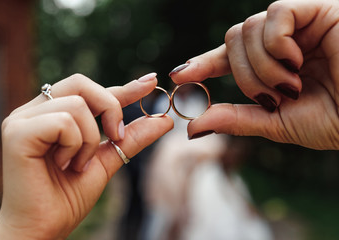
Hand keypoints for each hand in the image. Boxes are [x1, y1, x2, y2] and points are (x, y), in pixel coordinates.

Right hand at [0, 73, 172, 238]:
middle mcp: (35, 111)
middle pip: (81, 83)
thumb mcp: (107, 160)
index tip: (151, 82)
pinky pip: (63, 121)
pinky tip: (63, 165)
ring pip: (77, 104)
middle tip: (117, 135)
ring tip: (77, 164)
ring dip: (89, 140)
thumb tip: (165, 120)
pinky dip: (75, 145)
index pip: (91, 91)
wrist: (43, 228)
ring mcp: (22, 119)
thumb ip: (132, 138)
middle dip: (110, 107)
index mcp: (52, 114)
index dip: (123, 87)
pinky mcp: (17, 132)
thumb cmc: (68, 196)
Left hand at [170, 0, 338, 149]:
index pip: (228, 57)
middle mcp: (282, 42)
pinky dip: (276, 43)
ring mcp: (298, 25)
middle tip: (272, 96)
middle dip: (243, 74)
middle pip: (233, 40)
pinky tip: (296, 59)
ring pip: (247, 30)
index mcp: (273, 66)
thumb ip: (236, 120)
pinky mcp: (317, 10)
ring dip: (261, 66)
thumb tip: (193, 128)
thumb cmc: (334, 119)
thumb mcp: (276, 123)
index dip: (202, 64)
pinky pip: (275, 15)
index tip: (179, 76)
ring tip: (291, 83)